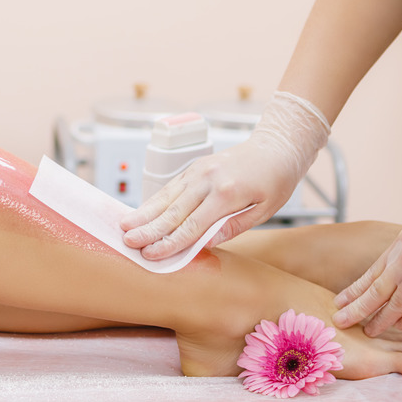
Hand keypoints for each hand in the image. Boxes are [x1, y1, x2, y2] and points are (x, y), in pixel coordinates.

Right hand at [120, 92, 330, 259]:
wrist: (276, 147)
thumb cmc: (275, 181)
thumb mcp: (263, 210)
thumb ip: (232, 226)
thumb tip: (204, 242)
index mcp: (227, 193)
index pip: (192, 225)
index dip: (170, 242)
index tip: (152, 254)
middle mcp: (208, 179)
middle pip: (172, 211)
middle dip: (148, 229)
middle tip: (128, 242)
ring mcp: (198, 170)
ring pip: (166, 197)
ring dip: (144, 213)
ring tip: (125, 226)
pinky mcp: (194, 167)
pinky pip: (171, 187)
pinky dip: (155, 200)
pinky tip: (141, 211)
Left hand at [333, 203, 401, 335]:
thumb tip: (394, 269)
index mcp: (400, 244)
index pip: (371, 273)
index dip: (354, 290)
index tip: (340, 302)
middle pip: (377, 291)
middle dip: (357, 309)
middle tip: (341, 321)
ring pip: (397, 304)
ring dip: (382, 320)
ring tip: (370, 331)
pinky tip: (400, 326)